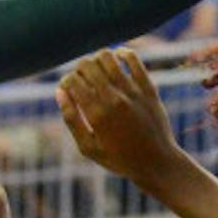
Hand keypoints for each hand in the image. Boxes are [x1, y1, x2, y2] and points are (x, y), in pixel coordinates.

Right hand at [57, 49, 183, 187]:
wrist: (158, 164)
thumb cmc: (120, 159)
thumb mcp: (89, 148)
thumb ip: (72, 120)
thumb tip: (59, 92)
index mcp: (96, 114)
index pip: (72, 81)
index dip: (66, 81)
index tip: (70, 89)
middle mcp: (114, 100)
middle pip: (87, 65)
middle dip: (79, 69)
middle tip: (84, 80)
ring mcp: (133, 93)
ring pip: (107, 57)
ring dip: (97, 59)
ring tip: (99, 70)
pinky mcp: (149, 90)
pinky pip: (134, 60)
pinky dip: (123, 53)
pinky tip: (118, 58)